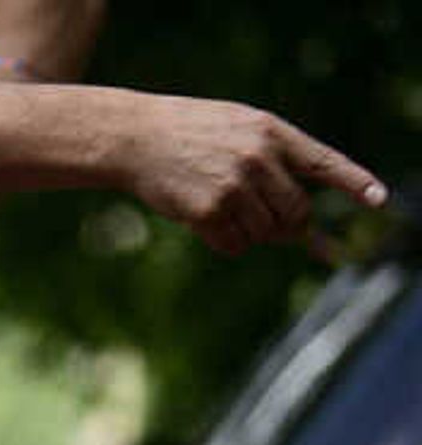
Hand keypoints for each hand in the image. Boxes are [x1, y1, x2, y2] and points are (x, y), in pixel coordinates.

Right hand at [123, 99, 383, 255]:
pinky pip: (234, 245)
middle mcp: (258, 159)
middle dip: (285, 224)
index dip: (354, 182)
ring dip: (249, 233)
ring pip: (264, 233)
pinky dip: (226, 242)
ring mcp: (234, 186)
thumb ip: (274, 159)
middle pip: (295, 212)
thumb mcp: (242, 128)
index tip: (377, 200)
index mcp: (272, 133)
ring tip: (224, 210)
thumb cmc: (192, 134)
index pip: (324, 162)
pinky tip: (206, 221)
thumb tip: (297, 222)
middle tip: (267, 222)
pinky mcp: (208, 211)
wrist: (137, 138)